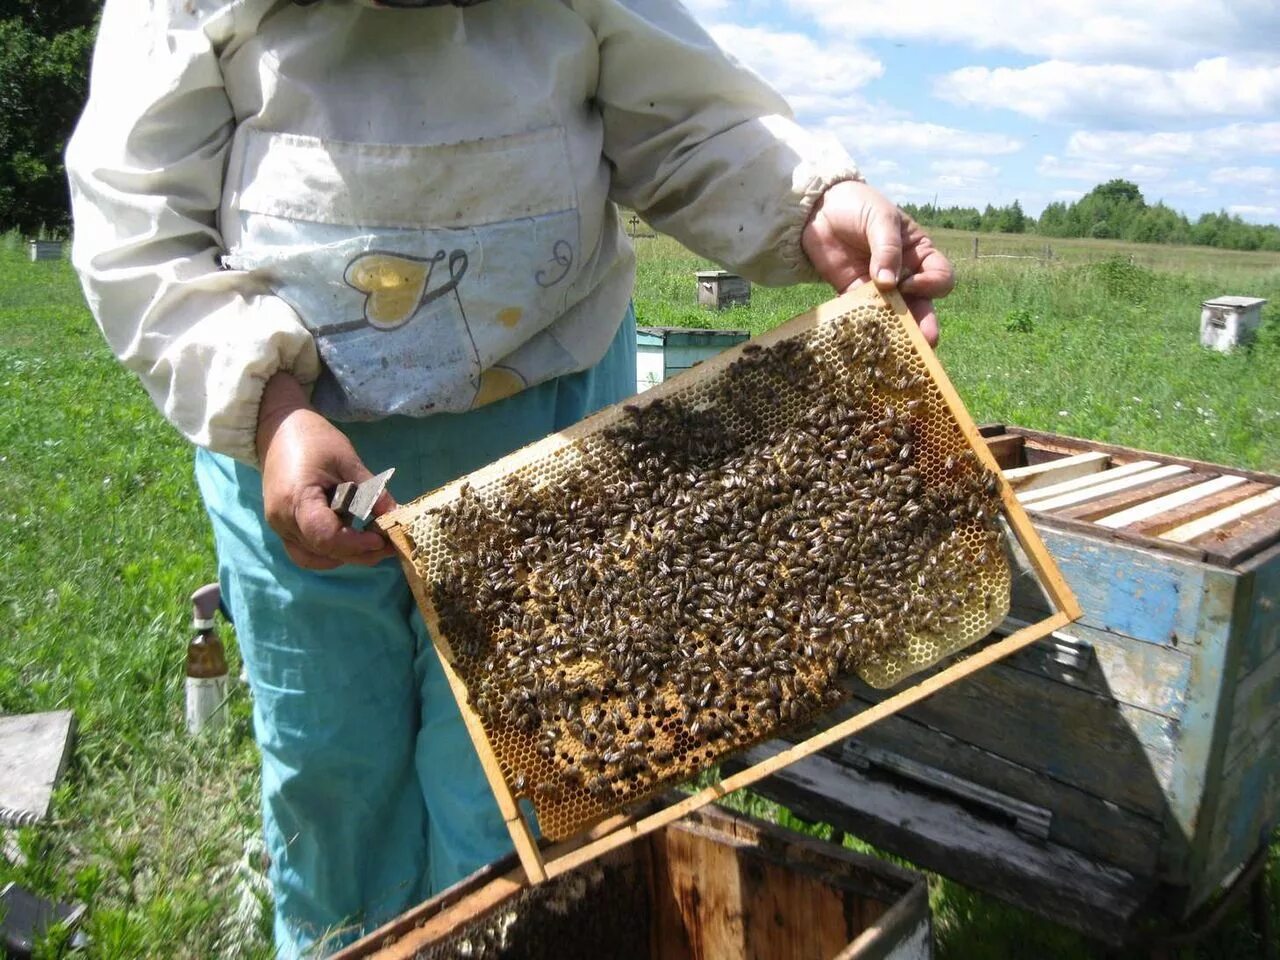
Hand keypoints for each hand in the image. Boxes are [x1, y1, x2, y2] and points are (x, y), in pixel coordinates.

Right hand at [256, 373, 396, 569]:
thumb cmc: (314, 439)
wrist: (279, 429)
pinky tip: (352, 539)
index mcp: (296, 499)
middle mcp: (282, 520)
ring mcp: (279, 526)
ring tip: (373, 543)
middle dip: (358, 554)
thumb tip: (396, 515)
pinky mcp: (283, 527)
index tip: (382, 539)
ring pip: (313, 557)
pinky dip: (330, 551)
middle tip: (389, 546)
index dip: (355, 544)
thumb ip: (371, 491)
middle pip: (322, 551)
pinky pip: (306, 550)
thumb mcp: (348, 460)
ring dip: (345, 556)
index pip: (325, 536)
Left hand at [801, 180, 953, 345]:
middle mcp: (904, 275)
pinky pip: (862, 315)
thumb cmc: (859, 205)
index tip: (909, 282)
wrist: (819, 208)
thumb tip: (888, 284)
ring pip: (894, 316)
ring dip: (896, 332)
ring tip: (896, 350)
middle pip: (922, 304)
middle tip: (926, 342)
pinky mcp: (852, 295)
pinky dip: (863, 327)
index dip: (931, 284)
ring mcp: (878, 288)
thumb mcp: (879, 218)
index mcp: (919, 253)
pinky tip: (862, 339)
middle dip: (924, 323)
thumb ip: (887, 247)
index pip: (939, 275)